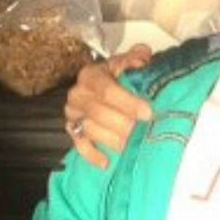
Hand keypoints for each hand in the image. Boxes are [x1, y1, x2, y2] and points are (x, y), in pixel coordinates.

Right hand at [64, 44, 152, 168]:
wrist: (108, 83)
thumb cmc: (121, 74)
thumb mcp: (130, 61)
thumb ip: (137, 57)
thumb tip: (141, 59)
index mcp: (91, 75)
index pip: (106, 90)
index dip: (128, 102)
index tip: (147, 112)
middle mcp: (77, 94)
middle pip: (98, 112)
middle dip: (124, 123)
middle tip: (143, 131)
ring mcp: (73, 114)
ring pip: (90, 129)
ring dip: (113, 139)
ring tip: (133, 144)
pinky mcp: (72, 130)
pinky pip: (79, 145)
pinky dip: (92, 154)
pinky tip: (107, 161)